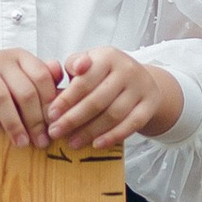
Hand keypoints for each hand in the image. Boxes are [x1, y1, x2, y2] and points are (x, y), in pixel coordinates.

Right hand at [0, 47, 64, 146]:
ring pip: (2, 97)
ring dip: (14, 124)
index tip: (56, 126)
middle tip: (41, 141)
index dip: (50, 103)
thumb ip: (45, 86)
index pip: (41, 76)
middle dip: (35, 119)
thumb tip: (67, 86)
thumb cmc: (1, 97)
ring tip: (22, 142)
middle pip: (24, 90)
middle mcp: (1, 57)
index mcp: (21, 57)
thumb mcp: (24, 89)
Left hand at [48, 47, 184, 150]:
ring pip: (113, 114)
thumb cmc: (105, 73)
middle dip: (73, 119)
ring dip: (90, 131)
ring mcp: (141, 87)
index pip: (84, 81)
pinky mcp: (150, 104)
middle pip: (97, 100)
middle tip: (56, 132)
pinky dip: (113, 136)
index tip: (51, 115)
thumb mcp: (89, 63)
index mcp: (107, 56)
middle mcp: (126, 69)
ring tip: (72, 142)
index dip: (66, 100)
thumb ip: (70, 68)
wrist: (141, 78)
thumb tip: (51, 75)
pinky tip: (96, 145)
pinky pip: (132, 124)